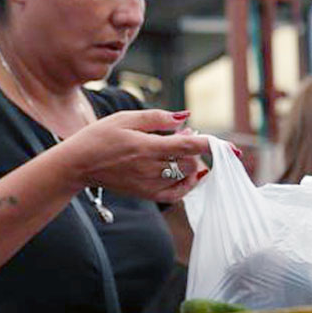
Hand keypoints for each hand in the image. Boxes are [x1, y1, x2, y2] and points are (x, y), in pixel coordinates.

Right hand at [60, 110, 223, 204]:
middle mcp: (149, 169)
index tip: (232, 148)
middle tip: (184, 135)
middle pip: (189, 162)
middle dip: (195, 148)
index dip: (212, 146)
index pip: (188, 147)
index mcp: (144, 147)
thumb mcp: (124, 118)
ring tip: (179, 149)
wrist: (79, 164)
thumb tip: (185, 118)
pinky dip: (189, 184)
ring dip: (191, 162)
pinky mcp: (146, 194)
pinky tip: (191, 174)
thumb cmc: (99, 137)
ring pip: (185, 176)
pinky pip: (177, 193)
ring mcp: (148, 184)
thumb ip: (157, 118)